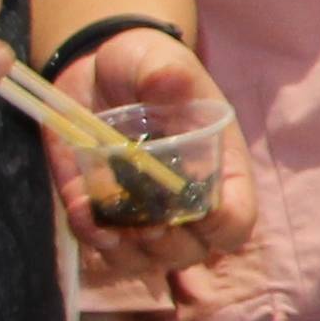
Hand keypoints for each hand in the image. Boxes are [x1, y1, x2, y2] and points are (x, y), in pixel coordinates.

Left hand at [51, 23, 261, 308]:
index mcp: (218, 170)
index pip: (236, 220)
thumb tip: (167, 83)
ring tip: (109, 226)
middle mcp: (184, 203)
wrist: (96, 69)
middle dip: (167, 246)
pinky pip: (101, 246)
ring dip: (128, 253)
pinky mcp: (101, 213)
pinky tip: (83, 212)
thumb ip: (167, 71)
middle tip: (146, 223)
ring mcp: (142, 214)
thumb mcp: (159, 59)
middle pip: (191, 252)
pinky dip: (91, 237)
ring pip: (145, 261)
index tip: (199, 211)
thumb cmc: (145, 65)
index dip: (224, 225)